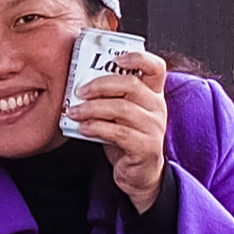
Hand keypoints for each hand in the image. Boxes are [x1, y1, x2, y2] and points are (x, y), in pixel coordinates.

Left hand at [69, 45, 171, 212]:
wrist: (140, 175)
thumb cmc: (128, 139)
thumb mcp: (121, 114)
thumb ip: (109, 97)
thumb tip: (79, 83)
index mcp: (153, 94)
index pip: (155, 67)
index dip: (138, 58)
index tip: (116, 59)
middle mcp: (157, 107)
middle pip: (132, 85)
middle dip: (100, 85)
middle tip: (79, 91)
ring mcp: (154, 128)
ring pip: (122, 109)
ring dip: (93, 108)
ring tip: (75, 112)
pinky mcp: (146, 147)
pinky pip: (119, 132)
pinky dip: (97, 127)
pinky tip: (84, 128)